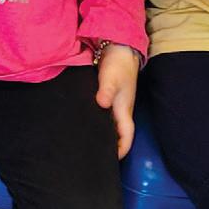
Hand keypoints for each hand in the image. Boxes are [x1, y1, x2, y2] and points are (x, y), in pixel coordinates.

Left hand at [94, 44, 138, 158]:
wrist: (117, 47)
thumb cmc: (118, 64)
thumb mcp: (112, 78)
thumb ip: (106, 91)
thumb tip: (101, 104)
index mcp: (124, 110)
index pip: (126, 137)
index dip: (121, 150)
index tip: (110, 161)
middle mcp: (119, 110)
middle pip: (116, 134)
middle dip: (108, 146)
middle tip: (93, 156)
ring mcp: (112, 104)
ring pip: (107, 125)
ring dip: (100, 133)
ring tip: (85, 143)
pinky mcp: (103, 97)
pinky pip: (100, 114)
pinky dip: (93, 121)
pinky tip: (81, 123)